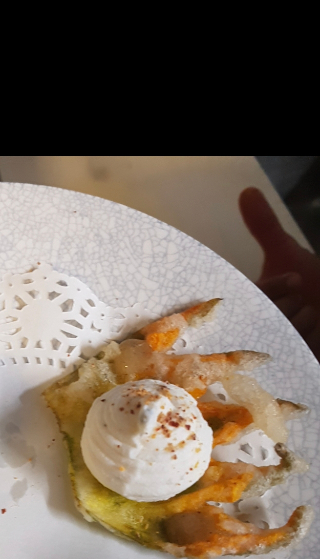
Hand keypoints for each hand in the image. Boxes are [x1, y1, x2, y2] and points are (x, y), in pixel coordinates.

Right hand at [239, 187, 319, 359]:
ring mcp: (268, 349)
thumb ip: (265, 227)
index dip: (272, 290)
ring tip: (311, 314)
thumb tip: (247, 192)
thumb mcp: (286, 253)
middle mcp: (251, 328)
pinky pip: (289, 361)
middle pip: (261, 324)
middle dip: (286, 309)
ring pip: (277, 343)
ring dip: (299, 327)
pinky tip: (315, 332)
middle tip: (303, 300)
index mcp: (246, 302)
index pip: (250, 299)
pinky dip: (304, 345)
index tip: (295, 279)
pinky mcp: (285, 366)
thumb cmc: (309, 282)